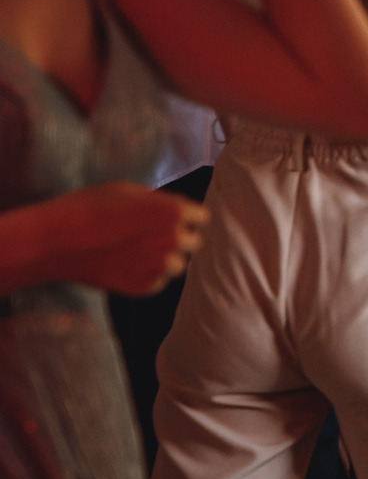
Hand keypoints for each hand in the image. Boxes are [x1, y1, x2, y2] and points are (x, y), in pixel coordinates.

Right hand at [36, 183, 207, 294]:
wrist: (55, 241)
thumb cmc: (87, 208)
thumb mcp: (126, 191)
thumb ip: (156, 202)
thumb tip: (168, 208)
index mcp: (174, 211)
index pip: (200, 217)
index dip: (185, 217)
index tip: (171, 218)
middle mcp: (174, 239)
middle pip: (193, 242)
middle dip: (177, 239)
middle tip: (149, 236)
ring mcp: (161, 266)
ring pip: (177, 265)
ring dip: (163, 260)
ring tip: (135, 253)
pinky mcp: (145, 287)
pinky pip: (157, 281)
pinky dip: (146, 276)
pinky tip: (124, 266)